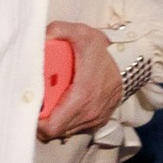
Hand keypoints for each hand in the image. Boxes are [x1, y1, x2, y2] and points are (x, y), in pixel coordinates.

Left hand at [39, 21, 125, 140]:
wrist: (131, 62)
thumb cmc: (104, 51)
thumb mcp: (82, 33)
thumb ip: (58, 31)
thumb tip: (40, 38)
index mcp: (82, 95)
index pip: (52, 126)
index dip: (36, 121)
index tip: (31, 106)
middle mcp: (89, 112)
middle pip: (54, 131)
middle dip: (42, 119)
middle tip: (38, 102)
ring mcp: (95, 119)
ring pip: (65, 131)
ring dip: (55, 120)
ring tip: (50, 103)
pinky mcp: (98, 121)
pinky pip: (75, 128)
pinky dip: (67, 120)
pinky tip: (65, 105)